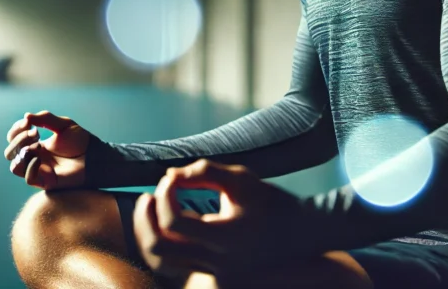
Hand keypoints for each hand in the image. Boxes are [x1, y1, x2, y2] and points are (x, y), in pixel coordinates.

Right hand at [4, 111, 89, 189]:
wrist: (95, 156)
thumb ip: (45, 119)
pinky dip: (30, 166)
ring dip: (22, 152)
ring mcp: (39, 170)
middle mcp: (34, 158)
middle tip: (35, 133)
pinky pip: (28, 178)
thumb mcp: (63, 125)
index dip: (16, 129)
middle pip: (10, 152)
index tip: (28, 122)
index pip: (13, 138)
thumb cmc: (81, 141)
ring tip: (37, 144)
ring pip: (15, 166)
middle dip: (18, 140)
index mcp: (36, 144)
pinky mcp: (46, 181)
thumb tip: (26, 116)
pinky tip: (40, 158)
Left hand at [133, 159, 306, 281]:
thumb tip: (168, 175)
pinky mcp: (212, 275)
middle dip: (145, 219)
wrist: (302, 235)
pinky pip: (174, 264)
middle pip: (158, 249)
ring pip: (161, 263)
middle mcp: (217, 263)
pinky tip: (170, 220)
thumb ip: (204, 171)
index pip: (174, 223)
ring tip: (153, 207)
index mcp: (226, 239)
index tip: (172, 179)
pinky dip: (164, 243)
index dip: (165, 195)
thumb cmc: (273, 202)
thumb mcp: (242, 178)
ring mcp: (213, 273)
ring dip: (149, 234)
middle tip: (149, 195)